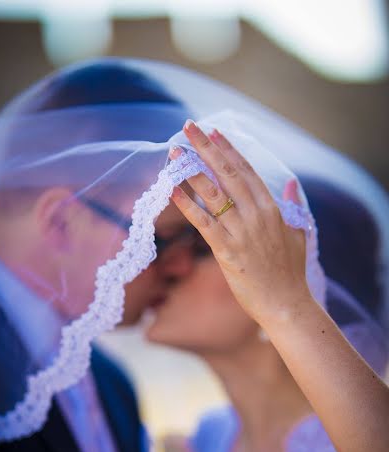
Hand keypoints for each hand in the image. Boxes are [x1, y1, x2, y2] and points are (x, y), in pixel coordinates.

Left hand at [170, 120, 312, 327]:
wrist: (287, 304)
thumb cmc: (292, 273)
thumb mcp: (299, 233)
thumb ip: (293, 205)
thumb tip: (290, 183)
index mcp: (272, 209)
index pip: (247, 171)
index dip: (229, 150)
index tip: (214, 132)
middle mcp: (256, 215)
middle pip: (227, 174)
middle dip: (206, 148)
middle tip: (189, 127)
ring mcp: (242, 232)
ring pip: (213, 194)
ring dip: (192, 171)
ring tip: (175, 152)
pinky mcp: (228, 251)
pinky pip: (203, 223)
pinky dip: (187, 205)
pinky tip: (172, 191)